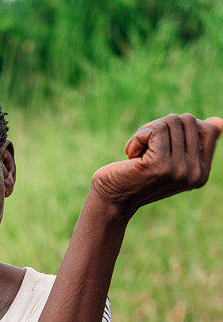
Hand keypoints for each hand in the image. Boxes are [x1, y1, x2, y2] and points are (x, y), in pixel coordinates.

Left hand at [91, 113, 222, 220]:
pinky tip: (131, 157)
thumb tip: (219, 122)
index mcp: (202, 174)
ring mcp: (179, 171)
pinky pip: (155, 129)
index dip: (180, 129)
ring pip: (170, 121)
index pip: (208, 128)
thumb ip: (192, 143)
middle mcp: (195, 174)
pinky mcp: (161, 165)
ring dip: (146, 133)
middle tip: (145, 151)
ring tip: (138, 156)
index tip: (161, 149)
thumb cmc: (137, 177)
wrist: (111, 201)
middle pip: (188, 120)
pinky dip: (137, 137)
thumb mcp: (169, 160)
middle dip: (161, 127)